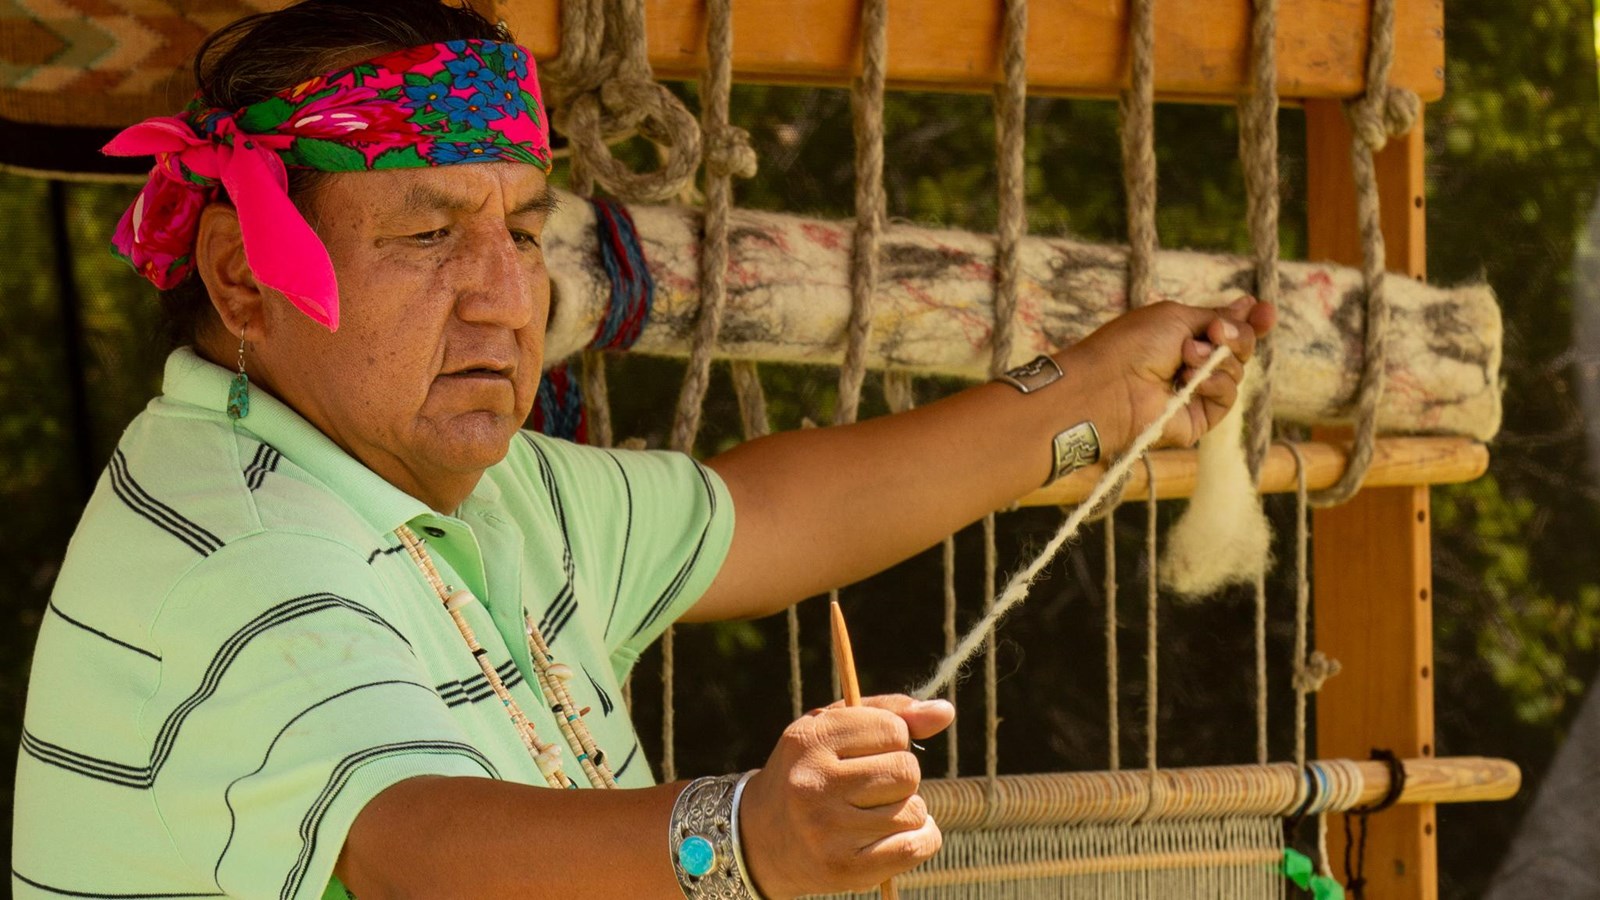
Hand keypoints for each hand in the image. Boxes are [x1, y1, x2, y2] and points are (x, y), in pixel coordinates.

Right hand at [738, 695, 954, 898]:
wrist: (760, 838)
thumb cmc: (810, 771)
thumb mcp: (834, 728)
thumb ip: (890, 712)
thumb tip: (945, 712)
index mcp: (810, 741)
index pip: (894, 730)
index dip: (893, 739)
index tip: (869, 750)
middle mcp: (815, 784)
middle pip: (907, 771)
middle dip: (901, 776)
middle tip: (872, 784)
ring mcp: (829, 830)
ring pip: (914, 810)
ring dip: (906, 808)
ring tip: (872, 811)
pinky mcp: (845, 868)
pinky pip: (917, 846)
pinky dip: (921, 838)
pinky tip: (896, 833)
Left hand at [1067, 296, 1276, 455]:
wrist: (1110, 384)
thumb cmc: (1133, 344)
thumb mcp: (1178, 317)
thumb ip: (1218, 316)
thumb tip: (1250, 304)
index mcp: (1184, 336)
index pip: (1229, 329)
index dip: (1252, 321)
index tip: (1267, 312)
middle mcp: (1193, 363)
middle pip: (1241, 348)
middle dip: (1237, 336)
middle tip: (1216, 332)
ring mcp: (1197, 392)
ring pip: (1237, 372)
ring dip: (1217, 360)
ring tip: (1185, 357)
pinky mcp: (1199, 418)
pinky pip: (1228, 397)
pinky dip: (1215, 384)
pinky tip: (1191, 381)